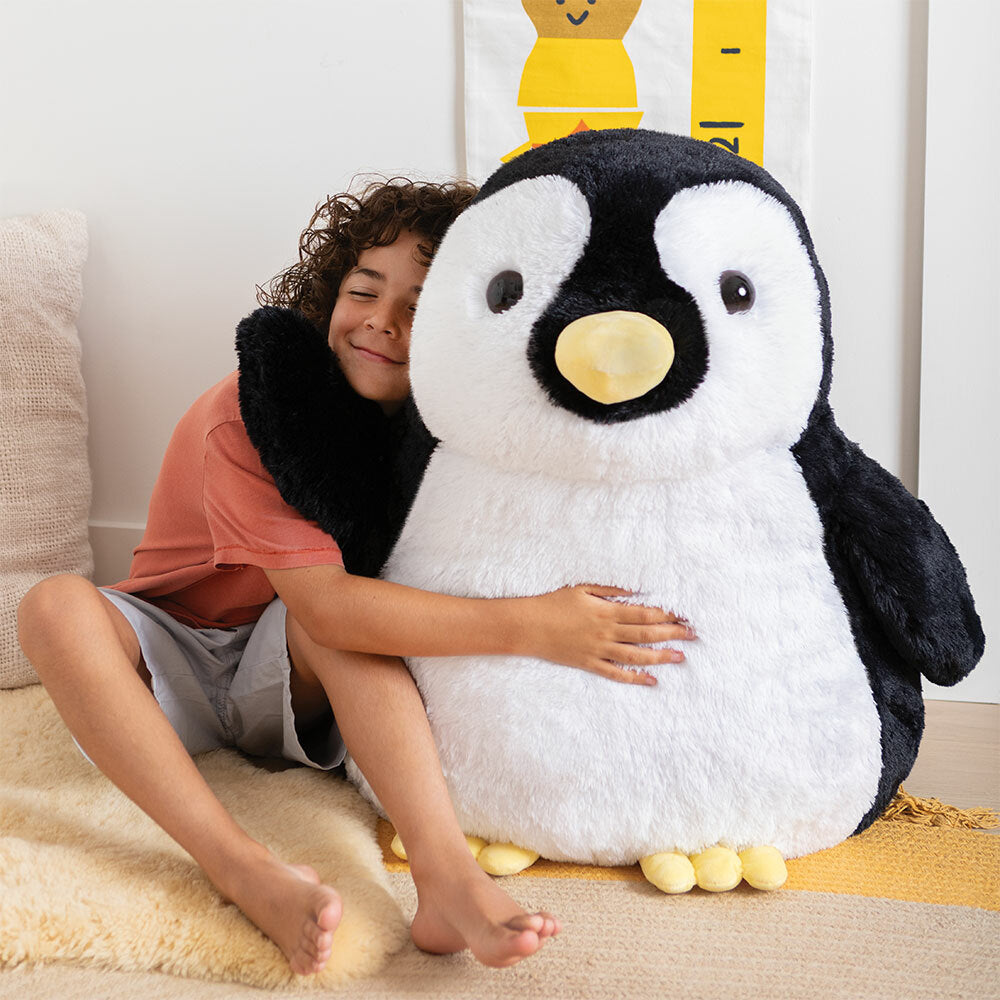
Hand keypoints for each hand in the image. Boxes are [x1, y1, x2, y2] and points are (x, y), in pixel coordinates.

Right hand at [512, 584, 694, 684]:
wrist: (528, 626)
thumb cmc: (553, 603)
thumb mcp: (582, 588)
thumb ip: (610, 589)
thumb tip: (636, 590)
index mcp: (607, 611)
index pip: (645, 613)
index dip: (667, 614)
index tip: (684, 615)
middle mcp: (606, 632)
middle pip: (646, 633)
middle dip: (672, 634)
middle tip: (693, 635)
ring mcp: (599, 650)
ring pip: (636, 656)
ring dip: (660, 656)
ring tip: (680, 657)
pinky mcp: (589, 664)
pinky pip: (615, 673)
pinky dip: (634, 678)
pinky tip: (651, 680)